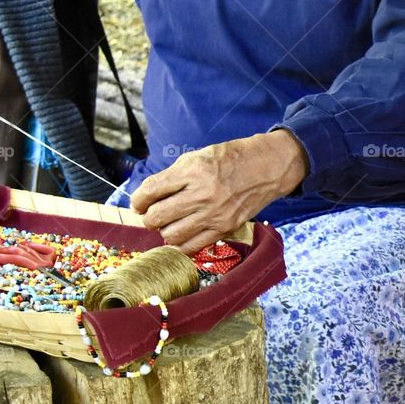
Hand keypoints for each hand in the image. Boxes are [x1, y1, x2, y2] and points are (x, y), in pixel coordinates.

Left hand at [130, 130, 308, 253]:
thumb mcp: (197, 156)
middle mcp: (203, 194)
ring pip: (171, 235)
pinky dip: (180, 244)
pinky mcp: (224, 229)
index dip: (137, 199)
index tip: (138, 202)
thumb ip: (172, 176)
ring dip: (163, 231)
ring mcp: (214, 214)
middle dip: (148, 217)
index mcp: (193, 171)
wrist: (266, 168)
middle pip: (157, 216)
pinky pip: (192, 246)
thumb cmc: (229, 159)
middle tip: (151, 214)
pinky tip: (179, 235)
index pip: (151, 190)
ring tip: (167, 223)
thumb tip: (147, 196)